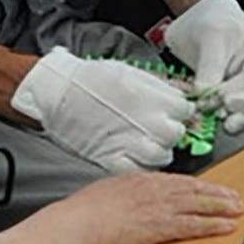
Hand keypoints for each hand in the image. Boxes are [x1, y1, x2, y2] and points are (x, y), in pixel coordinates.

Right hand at [10, 47, 193, 170]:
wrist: (58, 91)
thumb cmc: (91, 79)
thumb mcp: (131, 73)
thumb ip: (159, 86)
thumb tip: (180, 93)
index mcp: (155, 98)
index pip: (186, 110)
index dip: (180, 111)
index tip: (175, 111)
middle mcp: (149, 122)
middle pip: (176, 135)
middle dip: (171, 131)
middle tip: (159, 127)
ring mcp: (132, 143)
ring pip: (162, 157)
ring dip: (159, 151)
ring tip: (148, 144)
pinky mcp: (113, 158)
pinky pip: (137, 170)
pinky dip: (139, 165)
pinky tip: (134, 156)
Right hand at [67, 172, 243, 243]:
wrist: (88, 220)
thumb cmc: (91, 207)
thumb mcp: (112, 189)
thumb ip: (128, 190)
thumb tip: (131, 192)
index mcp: (145, 179)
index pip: (179, 181)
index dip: (199, 185)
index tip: (211, 187)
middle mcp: (159, 189)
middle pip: (195, 189)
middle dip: (217, 193)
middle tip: (235, 197)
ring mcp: (164, 207)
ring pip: (201, 205)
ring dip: (222, 207)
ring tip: (238, 209)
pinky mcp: (166, 226)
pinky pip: (196, 224)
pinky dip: (213, 225)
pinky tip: (226, 226)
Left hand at [164, 0, 243, 133]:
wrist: (205, 21)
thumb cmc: (211, 22)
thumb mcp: (207, 34)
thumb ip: (208, 64)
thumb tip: (204, 93)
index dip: (235, 91)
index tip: (214, 96)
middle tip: (223, 114)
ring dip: (241, 120)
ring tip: (221, 122)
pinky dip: (235, 121)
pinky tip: (220, 122)